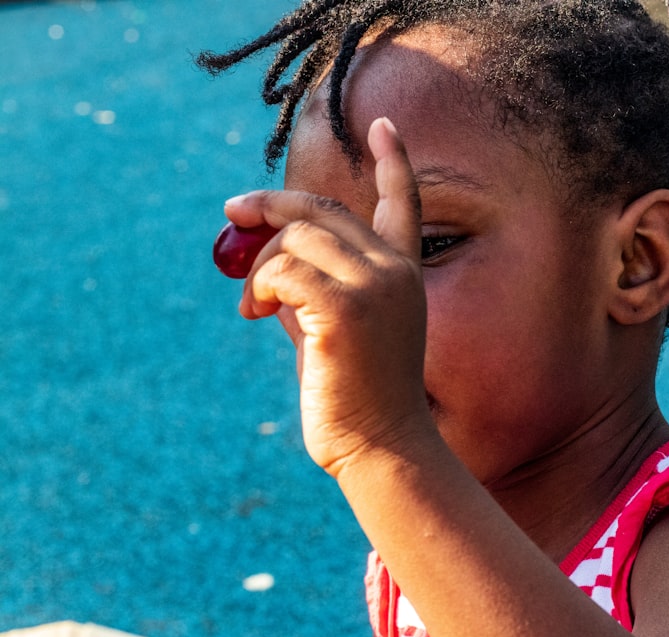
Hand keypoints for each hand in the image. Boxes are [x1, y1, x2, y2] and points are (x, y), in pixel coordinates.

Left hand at [222, 118, 433, 476]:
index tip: (384, 125)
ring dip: (259, 266)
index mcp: (402, 275)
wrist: (380, 448)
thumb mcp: (333, 329)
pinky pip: (281, 269)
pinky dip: (258, 286)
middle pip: (322, 210)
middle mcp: (396, 271)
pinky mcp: (347, 306)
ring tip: (254, 307)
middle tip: (233, 213)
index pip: (404, 203)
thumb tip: (259, 256)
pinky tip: (255, 314)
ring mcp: (376, 285)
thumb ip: (308, 287)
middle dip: (271, 207)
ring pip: (295, 238)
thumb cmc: (355, 397)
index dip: (393, 162)